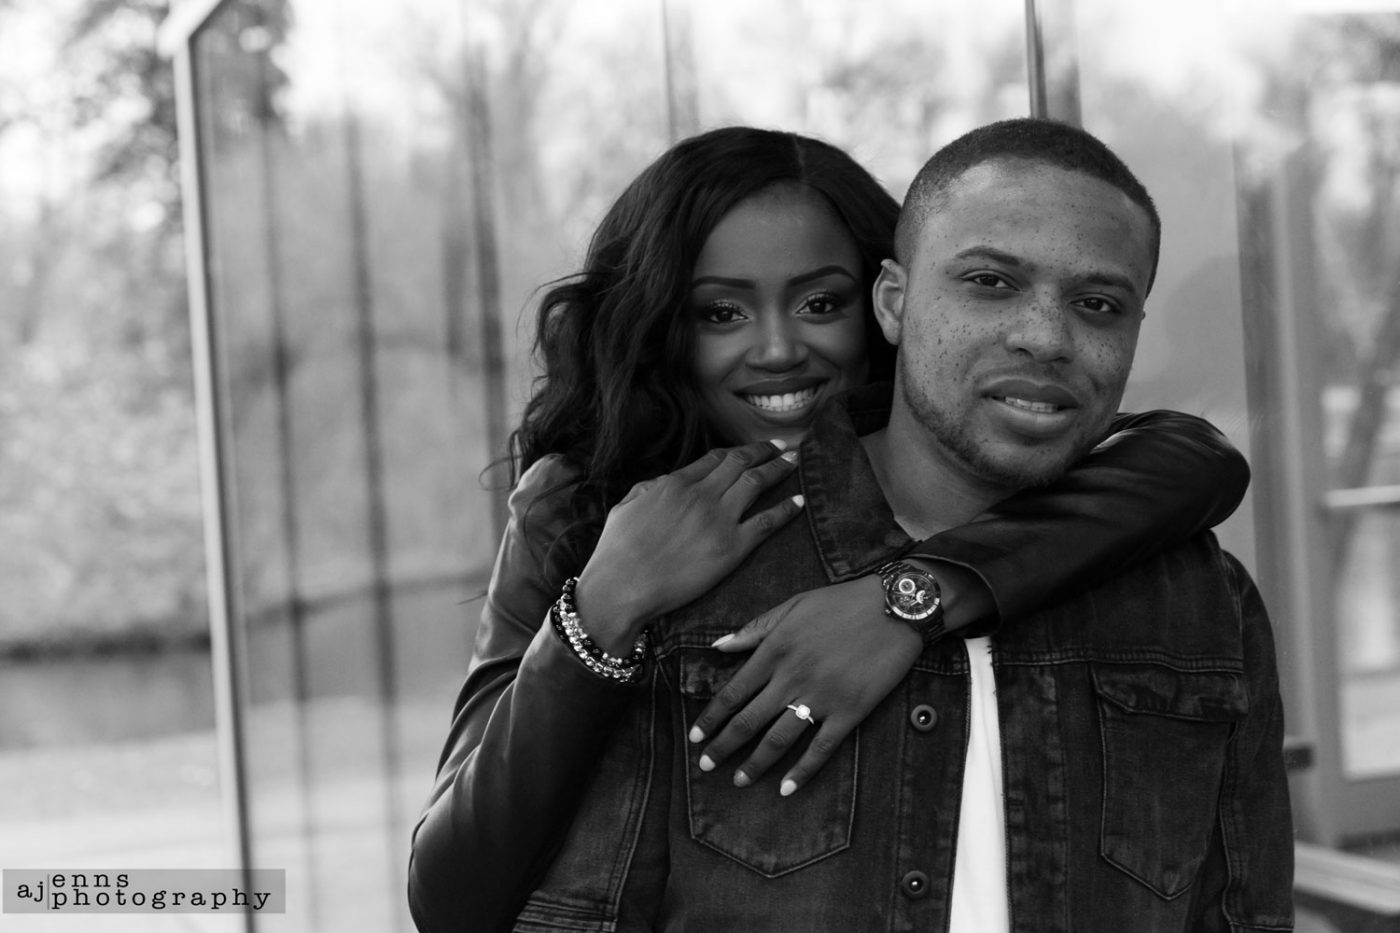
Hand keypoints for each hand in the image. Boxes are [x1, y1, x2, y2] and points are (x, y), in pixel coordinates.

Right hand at [574, 440, 803, 653]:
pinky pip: (767, 522)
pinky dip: (787, 508)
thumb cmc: (616, 552)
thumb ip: (648, 489)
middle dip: (764, 451)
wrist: (623, 587)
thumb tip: (665, 482)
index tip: (749, 449)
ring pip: (757, 483)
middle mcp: (701, 495)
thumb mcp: (624, 507)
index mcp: (674, 484)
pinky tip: (800, 500)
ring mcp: (719, 520)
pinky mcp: (732, 548)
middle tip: (781, 445)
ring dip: (780, 469)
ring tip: (795, 460)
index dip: (736, 451)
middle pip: (741, 464)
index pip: (714, 459)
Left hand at [688, 576, 923, 795]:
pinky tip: (786, 788)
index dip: (711, 719)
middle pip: (748, 721)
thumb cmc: (843, 602)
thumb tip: (718, 646)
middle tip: (705, 766)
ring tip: (738, 781)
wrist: (896, 606)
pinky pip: (821, 748)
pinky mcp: (850, 711)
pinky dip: (802, 771)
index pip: (732, 692)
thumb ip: (755, 628)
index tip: (695, 738)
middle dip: (723, 747)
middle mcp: (792, 677)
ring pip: (778, 739)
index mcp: (775, 649)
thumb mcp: (794, 605)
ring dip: (755, 764)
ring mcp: (821, 697)